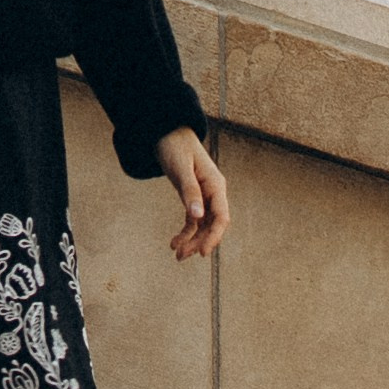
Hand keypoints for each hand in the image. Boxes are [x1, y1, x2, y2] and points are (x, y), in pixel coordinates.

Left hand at [157, 127, 228, 260]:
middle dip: (199, 241)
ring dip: (191, 240)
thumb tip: (197, 216)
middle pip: (212, 224)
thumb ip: (189, 191)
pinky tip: (174, 242)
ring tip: (177, 254)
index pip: (221, 216)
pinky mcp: (193, 197)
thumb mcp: (181, 169)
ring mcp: (204, 195)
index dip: (214, 236)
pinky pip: (193, 220)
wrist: (167, 132)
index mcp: (216, 185)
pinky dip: (185, 232)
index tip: (203, 252)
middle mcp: (213, 192)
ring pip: (202, 225)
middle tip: (181, 256)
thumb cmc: (175, 146)